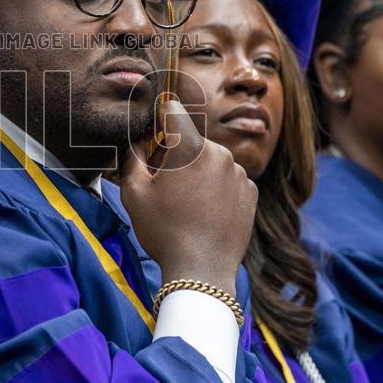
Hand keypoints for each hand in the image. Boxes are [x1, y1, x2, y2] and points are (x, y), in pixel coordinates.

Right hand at [119, 100, 256, 296]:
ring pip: (211, 161)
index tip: (154, 133)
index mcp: (190, 147)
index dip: (160, 118)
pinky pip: (228, 179)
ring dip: (199, 172)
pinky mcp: (251, 192)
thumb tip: (135, 141)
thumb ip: (131, 159)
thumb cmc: (163, 231)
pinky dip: (217, 189)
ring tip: (187, 204)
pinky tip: (205, 212)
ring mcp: (239, 172)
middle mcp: (220, 153)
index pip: (174, 111)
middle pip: (192, 141)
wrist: (201, 271)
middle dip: (178, 155)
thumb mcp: (134, 194)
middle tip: (166, 185)